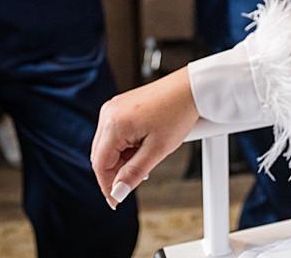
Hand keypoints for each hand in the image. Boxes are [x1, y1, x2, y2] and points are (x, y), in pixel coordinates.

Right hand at [91, 69, 199, 208]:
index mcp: (114, 124)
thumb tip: (117, 192)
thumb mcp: (157, 150)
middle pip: (101, 155)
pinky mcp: (121, 106)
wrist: (190, 89)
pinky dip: (125, 146)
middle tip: (135, 181)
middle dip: (115, 172)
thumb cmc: (178, 113)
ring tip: (145, 160)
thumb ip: (134, 173)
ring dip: (121, 159)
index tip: (116, 200)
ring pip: (108, 145)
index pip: (99, 164)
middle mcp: (109, 113)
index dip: (107, 185)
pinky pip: (115, 133)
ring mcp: (114, 108)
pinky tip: (142, 149)